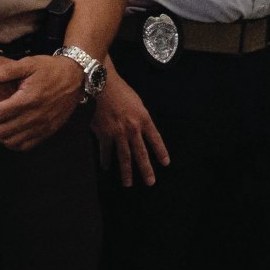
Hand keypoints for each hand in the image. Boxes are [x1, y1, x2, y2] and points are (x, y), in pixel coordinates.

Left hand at [0, 54, 82, 151]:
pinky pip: (26, 145)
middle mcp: (35, 117)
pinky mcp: (48, 132)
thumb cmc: (50, 69)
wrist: (75, 77)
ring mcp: (42, 127)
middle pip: (2, 130)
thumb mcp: (28, 64)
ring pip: (12, 141)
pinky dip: (11, 144)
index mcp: (28, 100)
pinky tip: (4, 135)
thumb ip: (6, 70)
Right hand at [92, 62, 168, 186]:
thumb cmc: (121, 92)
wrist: (104, 86)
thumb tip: (140, 133)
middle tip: (150, 182)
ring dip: (126, 171)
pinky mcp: (104, 133)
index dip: (161, 152)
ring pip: (124, 156)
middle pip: (141, 153)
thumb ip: (140, 119)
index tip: (165, 164)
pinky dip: (105, 160)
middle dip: (146, 169)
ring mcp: (118, 133)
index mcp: (144, 119)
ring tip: (128, 183)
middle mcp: (133, 129)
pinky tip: (106, 167)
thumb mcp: (138, 104)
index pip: (155, 139)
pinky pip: (105, 150)